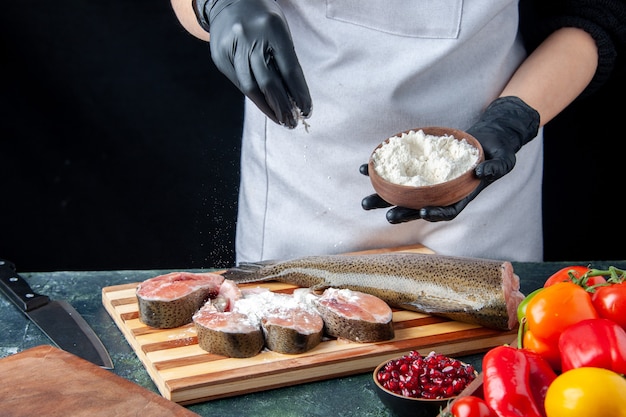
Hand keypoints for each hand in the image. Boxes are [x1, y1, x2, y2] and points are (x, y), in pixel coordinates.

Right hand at [193, 0, 311, 127]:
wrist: (228, 0)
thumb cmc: (263, 19)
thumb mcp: (280, 30)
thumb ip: (286, 59)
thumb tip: (295, 96)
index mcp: (272, 29)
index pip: (290, 70)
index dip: (299, 94)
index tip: (306, 110)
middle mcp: (249, 37)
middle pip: (269, 82)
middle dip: (283, 107)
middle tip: (293, 123)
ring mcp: (232, 48)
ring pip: (250, 87)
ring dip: (267, 108)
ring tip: (280, 120)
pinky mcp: (220, 57)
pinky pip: (239, 83)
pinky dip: (254, 97)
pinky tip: (265, 106)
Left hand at [361, 96, 539, 222]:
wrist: (490, 138)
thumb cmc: (499, 151)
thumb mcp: (505, 159)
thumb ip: (496, 168)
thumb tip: (480, 174)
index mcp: (463, 195)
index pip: (449, 210)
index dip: (437, 213)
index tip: (424, 212)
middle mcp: (443, 193)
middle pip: (420, 206)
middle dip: (403, 212)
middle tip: (386, 215)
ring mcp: (430, 182)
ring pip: (405, 193)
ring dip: (384, 197)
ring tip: (365, 202)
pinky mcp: (421, 168)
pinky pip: (400, 172)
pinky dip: (383, 171)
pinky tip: (367, 169)